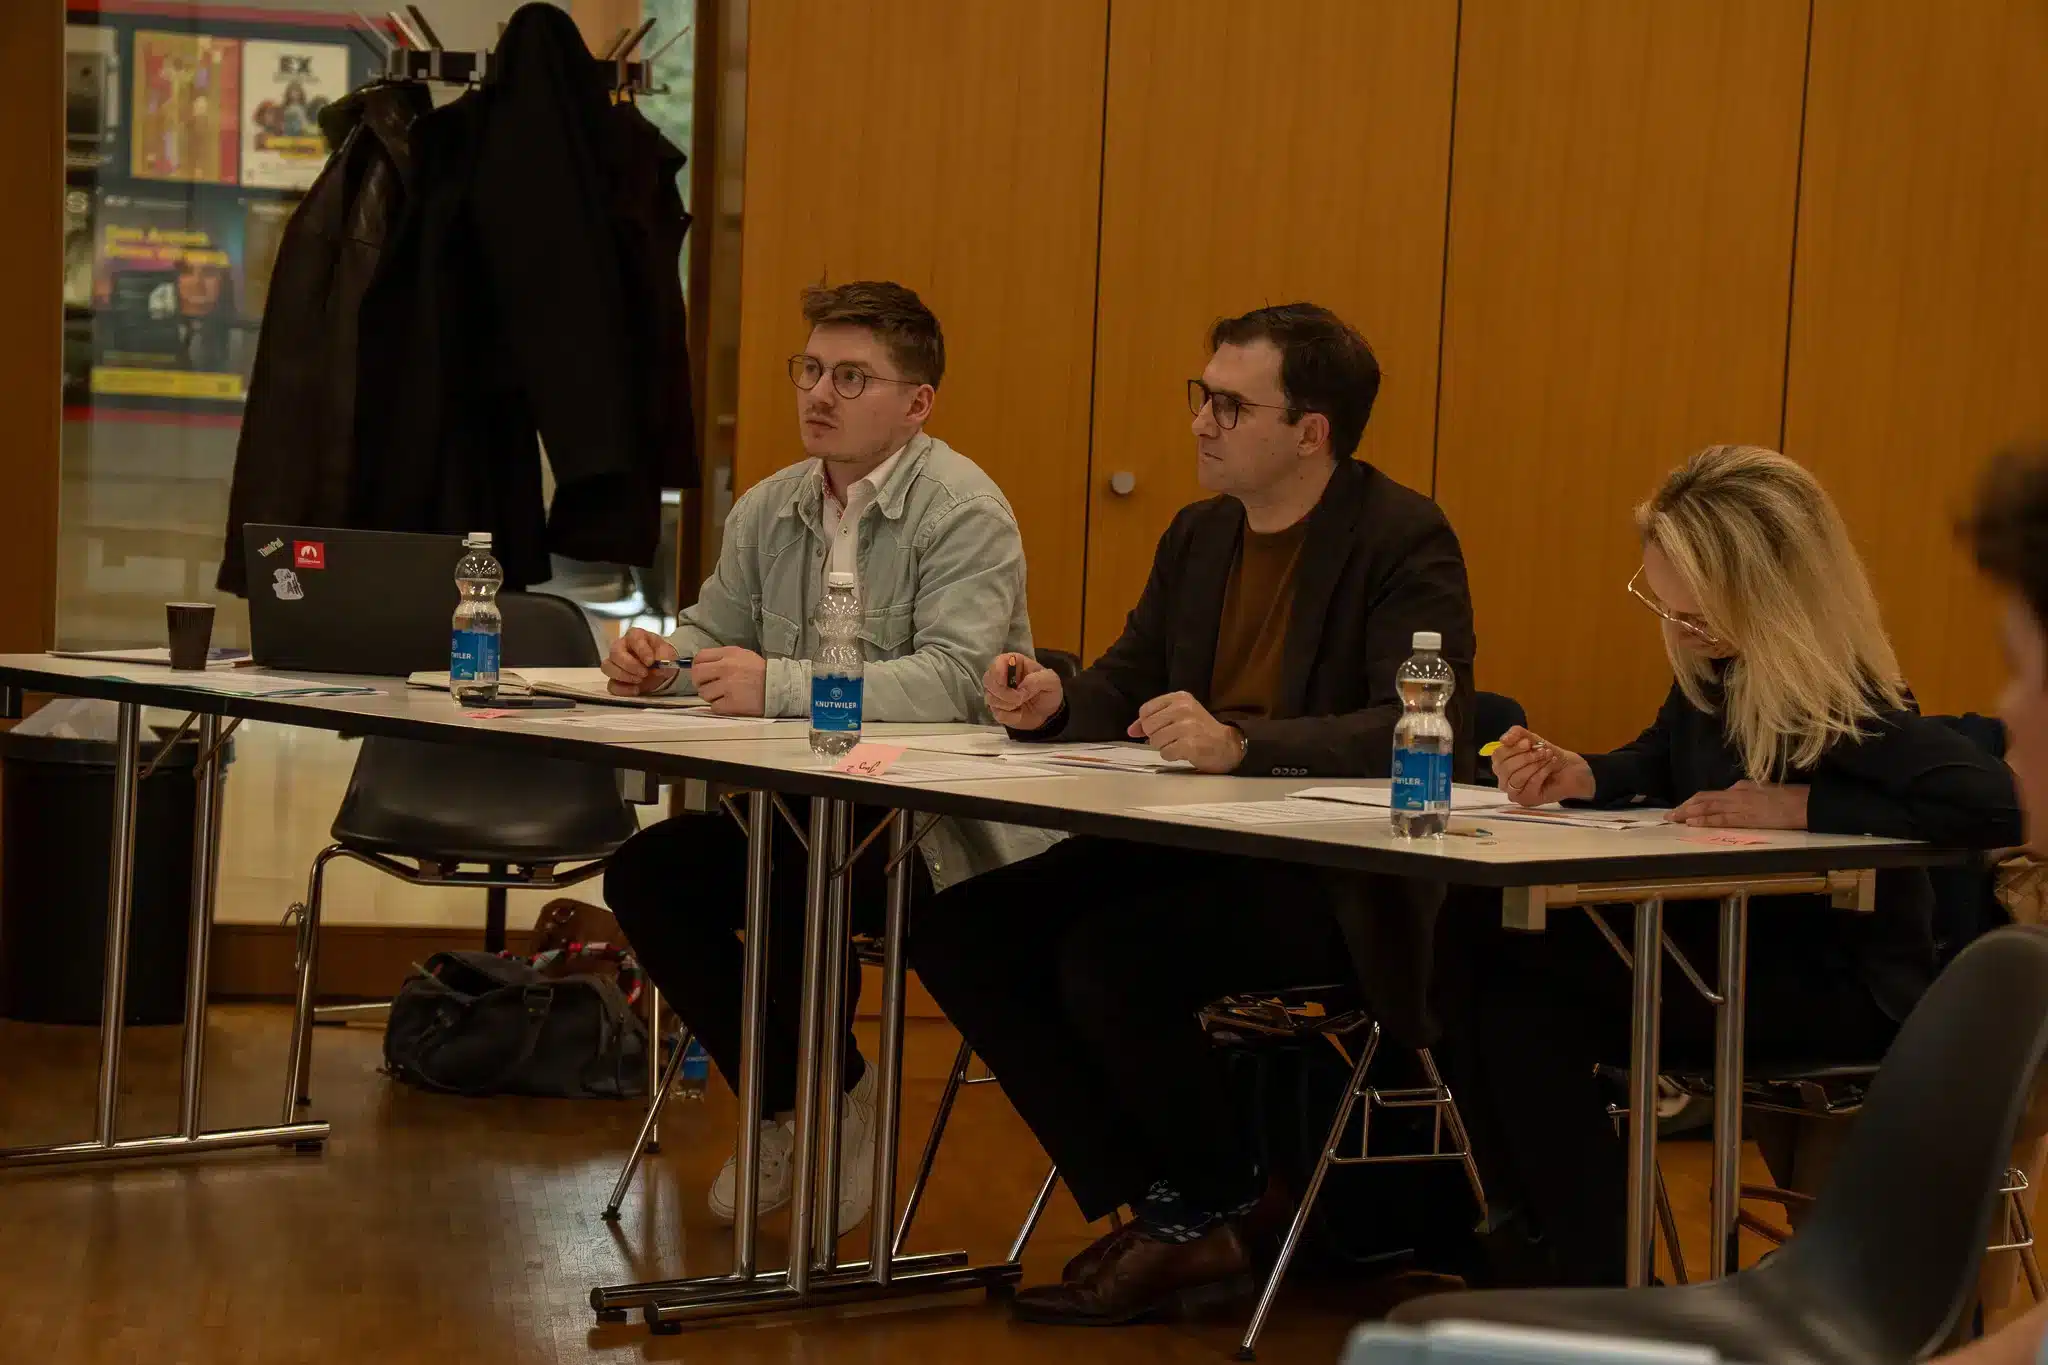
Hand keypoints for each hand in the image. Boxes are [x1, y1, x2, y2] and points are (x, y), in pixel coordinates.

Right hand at [602, 627, 678, 694]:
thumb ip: (664, 659)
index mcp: (636, 635)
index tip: (651, 662)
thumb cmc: (661, 656)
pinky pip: (611, 685)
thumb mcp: (668, 655)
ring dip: (623, 676)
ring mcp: (615, 663)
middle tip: (644, 673)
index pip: (634, 638)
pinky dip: (623, 689)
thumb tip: (656, 669)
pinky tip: (636, 690)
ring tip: (639, 680)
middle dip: (630, 665)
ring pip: (607, 667)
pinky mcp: (614, 678)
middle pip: (615, 652)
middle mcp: (621, 646)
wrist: (660, 669)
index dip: (642, 650)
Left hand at [691, 646, 766, 715]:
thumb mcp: (742, 655)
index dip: (697, 666)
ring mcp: (728, 686)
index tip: (702, 673)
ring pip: (704, 693)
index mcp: (728, 654)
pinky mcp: (732, 703)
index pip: (699, 657)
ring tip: (723, 695)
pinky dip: (720, 707)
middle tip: (707, 686)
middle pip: (697, 675)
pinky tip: (730, 703)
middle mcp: (726, 668)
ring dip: (711, 696)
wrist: (780, 687)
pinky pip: (714, 707)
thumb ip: (721, 658)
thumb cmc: (761, 672)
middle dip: (699, 682)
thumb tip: (700, 664)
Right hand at [985, 652, 1063, 730]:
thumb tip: (1022, 687)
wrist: (1048, 712)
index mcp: (1013, 663)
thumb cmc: (1048, 691)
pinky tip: (1018, 713)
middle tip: (1020, 699)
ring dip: (1008, 705)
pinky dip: (1009, 716)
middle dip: (1003, 693)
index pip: (997, 663)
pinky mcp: (997, 709)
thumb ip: (1038, 680)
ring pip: (990, 698)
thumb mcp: (1051, 681)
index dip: (998, 673)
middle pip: (988, 680)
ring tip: (1021, 704)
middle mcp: (1001, 676)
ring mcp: (997, 693)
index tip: (1006, 684)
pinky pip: (996, 713)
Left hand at [1128, 692, 1243, 773]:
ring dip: (1164, 747)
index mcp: (1179, 698)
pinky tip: (1183, 752)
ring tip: (1179, 744)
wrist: (1226, 745)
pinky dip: (1171, 756)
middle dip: (1155, 736)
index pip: (1145, 710)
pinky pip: (1165, 753)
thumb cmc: (1199, 730)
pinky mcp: (1190, 744)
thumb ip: (1153, 720)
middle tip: (1172, 738)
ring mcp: (1187, 726)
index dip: (1147, 724)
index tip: (1159, 729)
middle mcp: (1183, 708)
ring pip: (1155, 741)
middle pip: (1148, 726)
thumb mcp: (1178, 716)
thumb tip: (1131, 730)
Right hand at [1492, 725, 1594, 805]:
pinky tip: (1550, 766)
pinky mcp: (1526, 800)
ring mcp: (1514, 792)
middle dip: (1525, 757)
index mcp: (1502, 764)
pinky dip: (1543, 772)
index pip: (1497, 756)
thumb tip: (1503, 740)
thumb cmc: (1549, 755)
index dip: (1512, 748)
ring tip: (1548, 757)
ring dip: (1535, 764)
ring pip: (1516, 778)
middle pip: (1504, 768)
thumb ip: (1516, 734)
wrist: (1570, 769)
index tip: (1528, 742)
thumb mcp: (1532, 739)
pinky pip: (1530, 784)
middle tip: (1542, 751)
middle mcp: (1504, 779)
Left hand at [1669, 780, 1809, 829]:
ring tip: (1674, 819)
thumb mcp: (1763, 790)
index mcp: (1741, 787)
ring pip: (1708, 808)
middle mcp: (1737, 793)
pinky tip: (1692, 823)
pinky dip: (1705, 820)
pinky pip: (1721, 819)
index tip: (1681, 807)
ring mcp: (1741, 805)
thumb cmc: (1789, 798)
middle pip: (1703, 799)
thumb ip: (1746, 793)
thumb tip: (1733, 795)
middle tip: (1669, 815)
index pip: (1710, 794)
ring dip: (1688, 814)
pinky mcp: (1747, 817)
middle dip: (1684, 807)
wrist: (1806, 804)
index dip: (1693, 801)